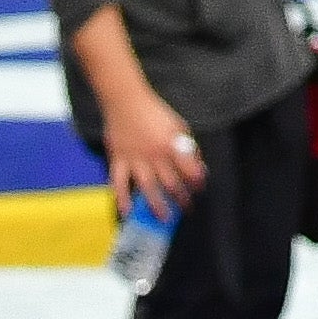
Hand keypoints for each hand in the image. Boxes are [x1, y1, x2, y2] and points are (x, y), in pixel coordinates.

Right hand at [96, 82, 206, 217]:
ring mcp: (135, 159)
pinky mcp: (118, 159)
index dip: (197, 183)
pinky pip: (119, 183)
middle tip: (186, 208)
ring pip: (148, 188)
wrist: (125, 100)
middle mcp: (155, 155)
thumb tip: (198, 167)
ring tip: (164, 218)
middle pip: (171, 185)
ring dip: (157, 206)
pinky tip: (127, 212)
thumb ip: (188, 147)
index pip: (190, 171)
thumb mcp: (179, 126)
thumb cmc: (154, 112)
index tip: (199, 189)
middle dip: (181, 199)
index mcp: (172, 146)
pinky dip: (122, 198)